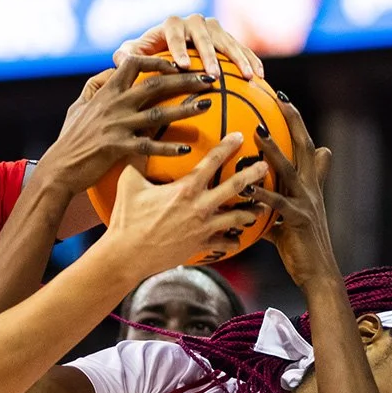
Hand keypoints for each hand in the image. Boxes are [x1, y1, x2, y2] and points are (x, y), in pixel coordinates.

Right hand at [40, 56, 217, 196]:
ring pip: (157, 113)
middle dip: (185, 79)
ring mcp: (117, 126)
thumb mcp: (79, 106)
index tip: (178, 63)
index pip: (134, 62)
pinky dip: (168, 148)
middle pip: (155, 84)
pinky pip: (148, 146)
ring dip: (185, 108)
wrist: (58, 169)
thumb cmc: (70, 140)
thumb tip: (110, 71)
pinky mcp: (117, 148)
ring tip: (207, 105)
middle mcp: (114, 104)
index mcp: (107, 92)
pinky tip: (186, 149)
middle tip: (209, 78)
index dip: (157, 60)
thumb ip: (96, 86)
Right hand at [103, 132, 266, 276]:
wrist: (127, 255)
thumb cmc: (126, 219)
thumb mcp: (129, 183)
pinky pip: (222, 243)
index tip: (240, 137)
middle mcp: (199, 207)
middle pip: (235, 187)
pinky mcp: (199, 246)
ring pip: (236, 218)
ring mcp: (202, 228)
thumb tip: (135, 146)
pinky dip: (232, 241)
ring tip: (261, 208)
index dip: (228, 146)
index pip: (213, 161)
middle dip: (253, 175)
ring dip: (250, 212)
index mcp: (186, 188)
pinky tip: (238, 239)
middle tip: (265, 168)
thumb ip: (138, 163)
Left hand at [115, 14, 263, 79]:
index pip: (173, 31)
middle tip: (214, 74)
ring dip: (238, 58)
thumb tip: (120, 59)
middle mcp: (194, 23)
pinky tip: (260, 77)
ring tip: (247, 77)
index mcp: (170, 26)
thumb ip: (128, 57)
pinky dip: (251, 61)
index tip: (181, 67)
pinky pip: (242, 48)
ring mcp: (214, 30)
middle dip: (209, 55)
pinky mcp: (228, 40)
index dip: (178, 47)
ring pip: (227, 40)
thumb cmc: (149, 60)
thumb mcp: (136, 58)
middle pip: (203, 35)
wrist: (171, 55)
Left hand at [248, 101, 336, 291]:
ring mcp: (306, 203)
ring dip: (275, 150)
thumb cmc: (301, 250)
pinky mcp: (298, 221)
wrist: (318, 273)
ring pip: (290, 170)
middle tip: (281, 99)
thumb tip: (253, 209)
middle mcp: (311, 190)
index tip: (285, 103)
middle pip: (305, 147)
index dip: (297, 125)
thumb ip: (272, 212)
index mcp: (309, 187)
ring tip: (258, 134)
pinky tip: (247, 188)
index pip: (306, 148)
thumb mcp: (286, 224)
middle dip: (294, 122)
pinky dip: (263, 195)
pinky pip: (278, 204)